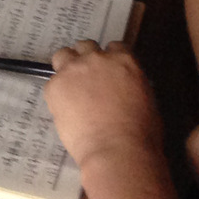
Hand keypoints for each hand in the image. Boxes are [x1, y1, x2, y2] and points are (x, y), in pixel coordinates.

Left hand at [43, 40, 164, 170]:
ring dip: (67, 67)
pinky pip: (52, 83)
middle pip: (86, 46)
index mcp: (124, 61)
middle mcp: (97, 59)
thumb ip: (131, 85)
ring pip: (63, 55)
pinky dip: (57, 93)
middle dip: (86, 59)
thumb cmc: (140, 134)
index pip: (115, 47)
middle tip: (87, 80)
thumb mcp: (146, 101)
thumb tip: (123, 89)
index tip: (108, 72)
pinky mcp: (54, 86)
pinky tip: (65, 110)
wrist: (117, 151)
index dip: (111, 59)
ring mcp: (73, 70)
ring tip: (70, 88)